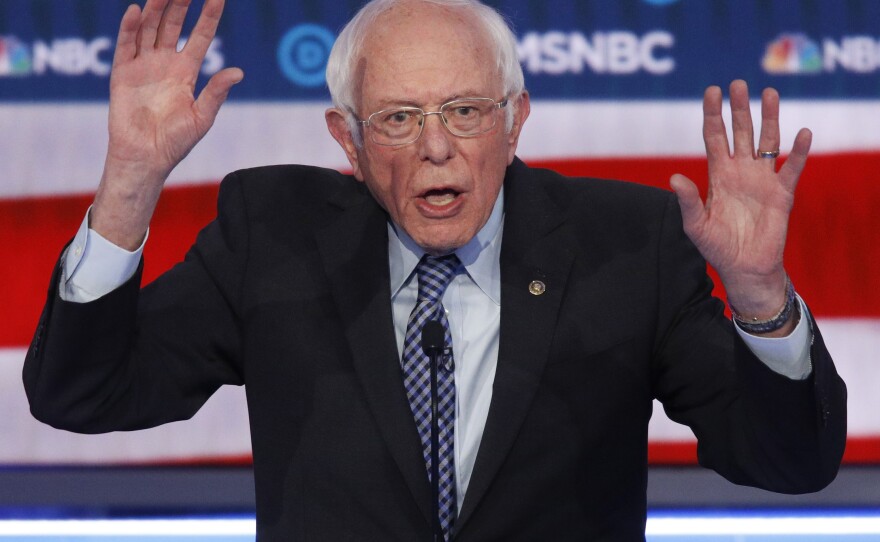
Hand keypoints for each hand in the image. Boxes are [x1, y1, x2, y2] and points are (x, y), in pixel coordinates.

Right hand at [92, 0, 242, 248]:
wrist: (146, 157)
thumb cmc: (175, 143)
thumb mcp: (202, 117)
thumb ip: (216, 92)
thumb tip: (238, 73)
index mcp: (186, 72)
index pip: (201, 37)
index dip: (208, 17)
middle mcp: (165, 64)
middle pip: (173, 25)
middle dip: (180, 3)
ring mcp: (142, 66)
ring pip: (150, 29)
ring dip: (156, 8)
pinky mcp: (122, 73)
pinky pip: (127, 45)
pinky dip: (131, 28)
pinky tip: (137, 10)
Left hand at [670, 80, 810, 328]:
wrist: (744, 268)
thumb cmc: (717, 247)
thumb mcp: (696, 225)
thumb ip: (688, 201)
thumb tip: (674, 178)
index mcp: (718, 175)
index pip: (714, 137)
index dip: (713, 115)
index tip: (712, 91)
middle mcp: (741, 171)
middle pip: (741, 132)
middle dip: (739, 108)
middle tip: (738, 84)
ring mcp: (763, 180)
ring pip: (768, 141)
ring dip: (770, 119)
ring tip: (769, 94)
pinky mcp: (782, 193)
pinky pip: (793, 168)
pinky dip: (799, 152)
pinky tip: (803, 133)